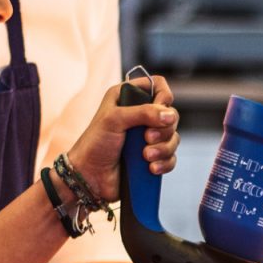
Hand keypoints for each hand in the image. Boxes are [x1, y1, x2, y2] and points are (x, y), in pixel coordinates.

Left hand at [66, 75, 178, 201]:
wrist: (89, 176)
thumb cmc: (94, 144)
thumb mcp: (114, 120)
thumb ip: (143, 112)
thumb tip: (169, 115)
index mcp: (129, 98)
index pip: (158, 86)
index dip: (164, 96)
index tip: (159, 109)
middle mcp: (140, 115)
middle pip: (171, 114)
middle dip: (163, 129)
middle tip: (146, 138)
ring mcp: (147, 138)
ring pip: (173, 138)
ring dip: (163, 148)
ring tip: (145, 156)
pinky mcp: (152, 157)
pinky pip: (170, 157)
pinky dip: (164, 163)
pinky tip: (151, 168)